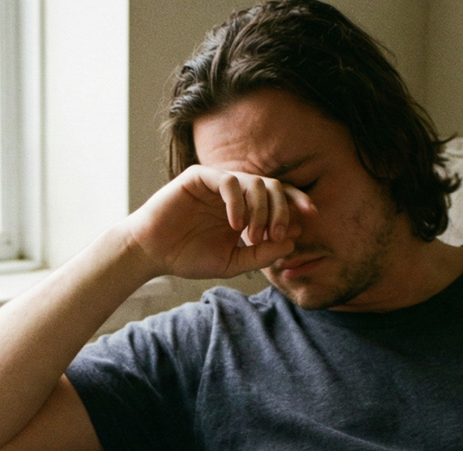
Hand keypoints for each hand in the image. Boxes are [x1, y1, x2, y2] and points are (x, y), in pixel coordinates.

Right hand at [120, 165, 314, 279]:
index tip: (310, 218)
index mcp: (245, 208)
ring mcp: (217, 182)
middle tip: (277, 234)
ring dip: (261, 209)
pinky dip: (238, 202)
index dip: (296, 203)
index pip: (279, 197)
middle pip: (273, 186)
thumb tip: (291, 243)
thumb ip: (260, 254)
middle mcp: (235, 192)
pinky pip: (229, 181)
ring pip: (254, 181)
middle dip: (282, 210)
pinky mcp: (199, 177)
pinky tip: (235, 225)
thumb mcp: (231, 262)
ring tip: (253, 235)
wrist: (152, 253)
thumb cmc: (188, 257)